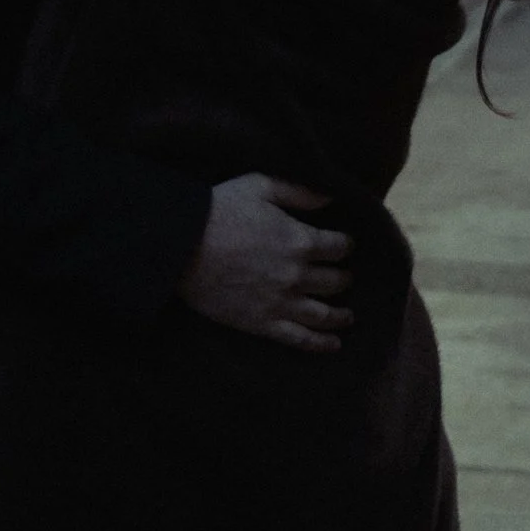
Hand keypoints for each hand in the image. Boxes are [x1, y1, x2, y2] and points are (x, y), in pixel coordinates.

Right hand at [181, 174, 351, 354]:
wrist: (181, 246)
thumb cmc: (219, 210)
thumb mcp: (260, 186)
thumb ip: (297, 192)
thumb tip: (328, 198)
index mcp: (299, 240)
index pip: (338, 247)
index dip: (344, 245)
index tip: (344, 245)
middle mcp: (297, 275)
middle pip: (335, 281)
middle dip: (343, 277)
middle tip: (344, 277)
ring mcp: (281, 302)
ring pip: (323, 313)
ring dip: (340, 315)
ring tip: (348, 316)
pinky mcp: (262, 323)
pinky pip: (299, 338)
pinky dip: (320, 343)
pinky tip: (333, 344)